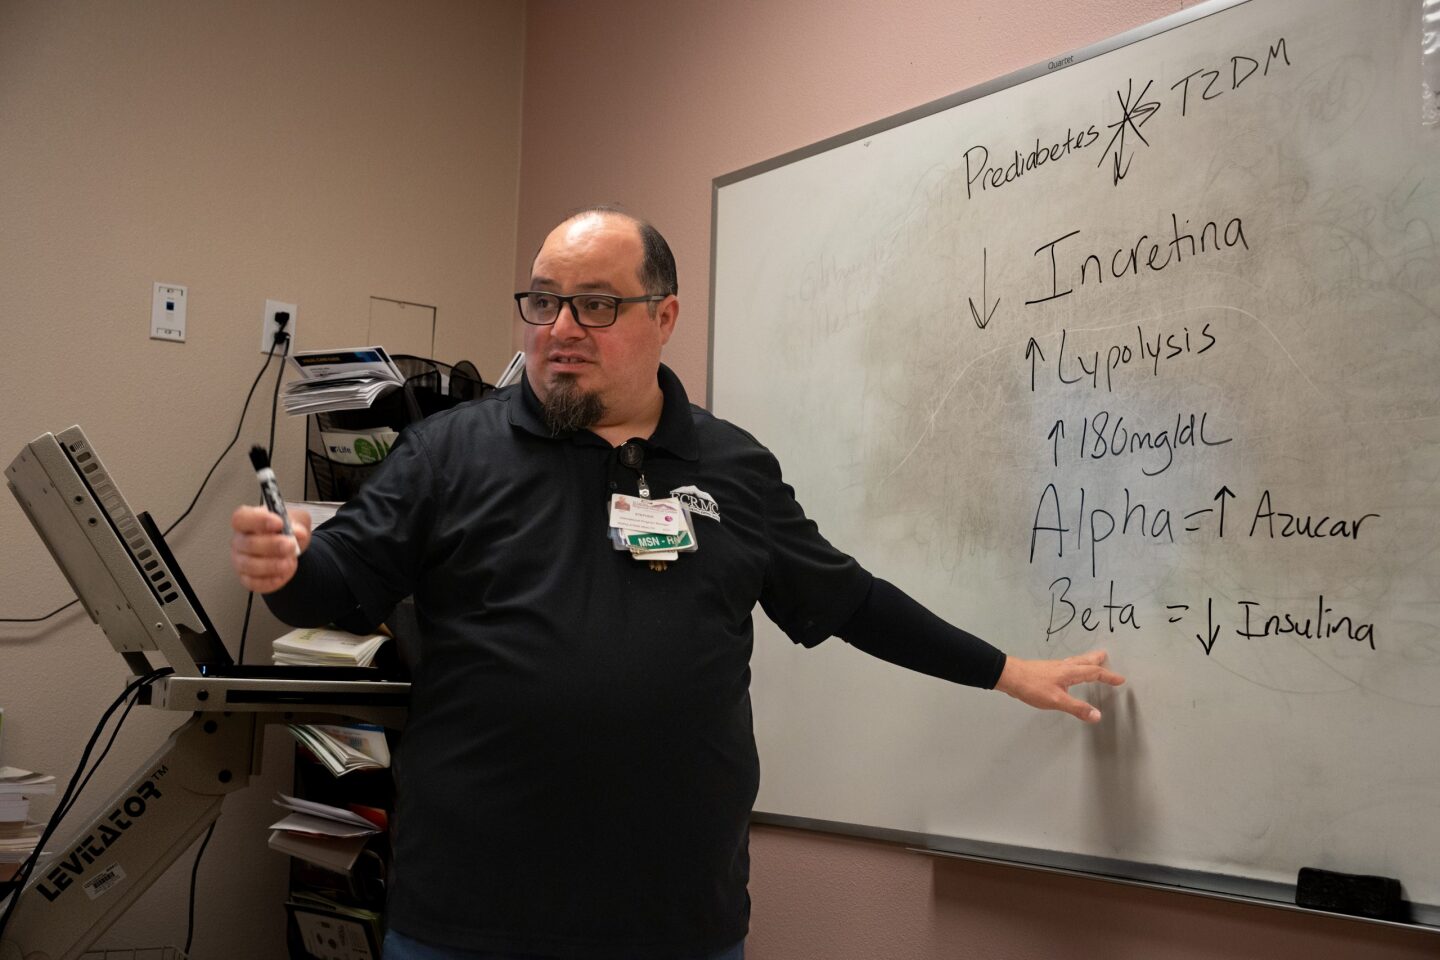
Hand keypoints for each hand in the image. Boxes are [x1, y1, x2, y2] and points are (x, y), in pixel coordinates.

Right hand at [230, 505, 311, 593]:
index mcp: (247, 521)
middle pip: (248, 543)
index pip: (241, 518)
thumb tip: (299, 533)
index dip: (258, 520)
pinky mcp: (246, 578)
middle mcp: (240, 541)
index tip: (279, 523)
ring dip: (271, 565)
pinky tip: (283, 575)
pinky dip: (270, 581)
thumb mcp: (297, 521)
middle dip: (271, 545)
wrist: (290, 549)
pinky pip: (254, 583)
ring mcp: (240, 561)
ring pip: (250, 565)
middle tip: (290, 545)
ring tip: (289, 562)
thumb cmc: (286, 531)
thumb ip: (298, 524)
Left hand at [994, 649, 1125, 722]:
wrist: (1010, 676)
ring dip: (1087, 660)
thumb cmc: (1032, 687)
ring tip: (1093, 659)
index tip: (1120, 679)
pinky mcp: (1046, 669)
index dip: (1108, 677)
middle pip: (1085, 661)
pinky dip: (1075, 664)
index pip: (1094, 673)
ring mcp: (1054, 667)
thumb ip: (1077, 708)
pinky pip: (1067, 664)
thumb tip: (1097, 715)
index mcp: (1070, 673)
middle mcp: (1064, 667)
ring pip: (1075, 661)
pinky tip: (1069, 670)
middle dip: (1097, 660)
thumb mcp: (1057, 700)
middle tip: (1106, 656)